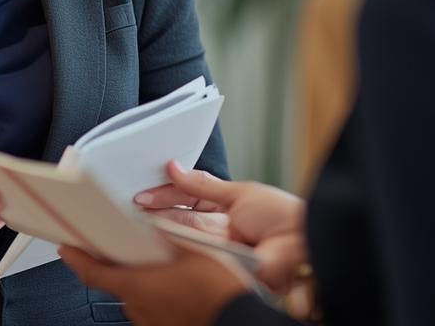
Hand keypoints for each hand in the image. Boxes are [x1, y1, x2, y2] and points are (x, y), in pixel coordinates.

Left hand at [59, 243, 250, 325]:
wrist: (238, 320)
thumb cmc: (218, 291)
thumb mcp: (193, 249)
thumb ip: (166, 235)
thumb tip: (152, 223)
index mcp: (137, 286)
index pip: (92, 272)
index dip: (76, 258)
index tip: (66, 249)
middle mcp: (137, 308)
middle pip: (116, 282)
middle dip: (119, 264)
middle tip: (126, 245)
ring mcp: (149, 322)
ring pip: (136, 295)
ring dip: (141, 280)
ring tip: (161, 265)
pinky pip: (152, 308)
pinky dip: (156, 295)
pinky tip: (174, 285)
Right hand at [140, 162, 308, 293]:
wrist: (303, 242)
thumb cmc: (282, 216)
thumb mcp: (240, 191)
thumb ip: (203, 184)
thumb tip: (174, 168)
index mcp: (223, 210)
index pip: (185, 199)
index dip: (164, 195)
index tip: (143, 193)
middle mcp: (216, 232)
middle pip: (177, 219)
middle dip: (154, 211)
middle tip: (130, 205)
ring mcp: (214, 250)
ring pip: (178, 236)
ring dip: (157, 226)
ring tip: (135, 216)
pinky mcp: (215, 267)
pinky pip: (188, 255)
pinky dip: (170, 245)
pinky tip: (154, 236)